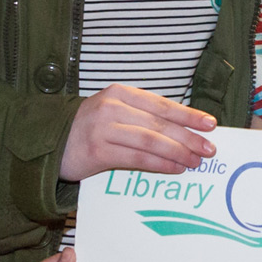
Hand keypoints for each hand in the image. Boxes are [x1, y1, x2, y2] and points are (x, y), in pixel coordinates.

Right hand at [60, 84, 216, 180]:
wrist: (51, 141)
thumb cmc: (89, 128)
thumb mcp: (115, 112)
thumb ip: (143, 116)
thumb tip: (183, 131)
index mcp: (121, 93)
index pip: (162, 104)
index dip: (188, 115)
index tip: (210, 124)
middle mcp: (113, 107)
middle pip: (160, 123)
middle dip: (188, 137)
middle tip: (209, 148)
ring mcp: (104, 128)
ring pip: (151, 140)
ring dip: (177, 152)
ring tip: (196, 161)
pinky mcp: (98, 150)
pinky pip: (137, 157)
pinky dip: (160, 163)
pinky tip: (175, 168)